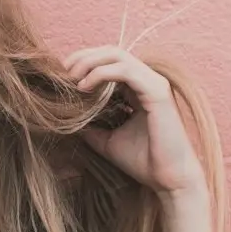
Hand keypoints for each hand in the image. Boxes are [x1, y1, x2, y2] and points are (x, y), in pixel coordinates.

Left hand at [63, 44, 206, 197]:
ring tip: (71, 78)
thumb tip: (67, 121)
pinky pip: (125, 71)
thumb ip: (91, 126)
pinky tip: (84, 87)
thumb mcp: (107, 141)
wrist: (167, 179)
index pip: (110, 61)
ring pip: (117, 55)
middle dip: (83, 57)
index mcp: (137, 89)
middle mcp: (147, 81)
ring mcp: (154, 83)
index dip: (85, 62)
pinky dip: (101, 74)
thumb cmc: (143, 161)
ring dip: (89, 62)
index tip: (63, 76)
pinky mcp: (157, 92)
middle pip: (111, 52)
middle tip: (63, 71)